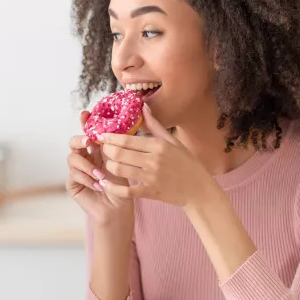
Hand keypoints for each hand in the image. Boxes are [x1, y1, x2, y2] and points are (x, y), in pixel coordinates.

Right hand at [66, 110, 133, 224]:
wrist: (119, 208)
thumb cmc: (123, 185)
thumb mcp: (123, 161)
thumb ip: (117, 144)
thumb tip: (119, 123)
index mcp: (96, 150)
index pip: (88, 132)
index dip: (85, 122)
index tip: (85, 114)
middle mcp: (84, 157)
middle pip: (73, 141)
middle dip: (79, 139)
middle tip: (89, 141)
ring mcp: (76, 170)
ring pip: (72, 158)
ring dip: (87, 165)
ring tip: (100, 175)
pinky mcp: (72, 183)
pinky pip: (74, 175)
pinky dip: (87, 179)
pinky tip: (98, 185)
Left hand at [97, 104, 214, 207]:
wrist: (199, 190)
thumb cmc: (187, 164)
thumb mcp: (173, 141)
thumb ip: (155, 125)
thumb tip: (143, 106)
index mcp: (158, 145)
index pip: (127, 139)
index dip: (110, 137)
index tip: (101, 136)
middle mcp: (153, 160)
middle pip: (119, 153)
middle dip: (105, 150)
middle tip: (101, 149)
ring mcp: (151, 177)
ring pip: (119, 170)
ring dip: (108, 167)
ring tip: (106, 164)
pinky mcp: (149, 192)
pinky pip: (125, 191)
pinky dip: (112, 187)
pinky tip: (105, 183)